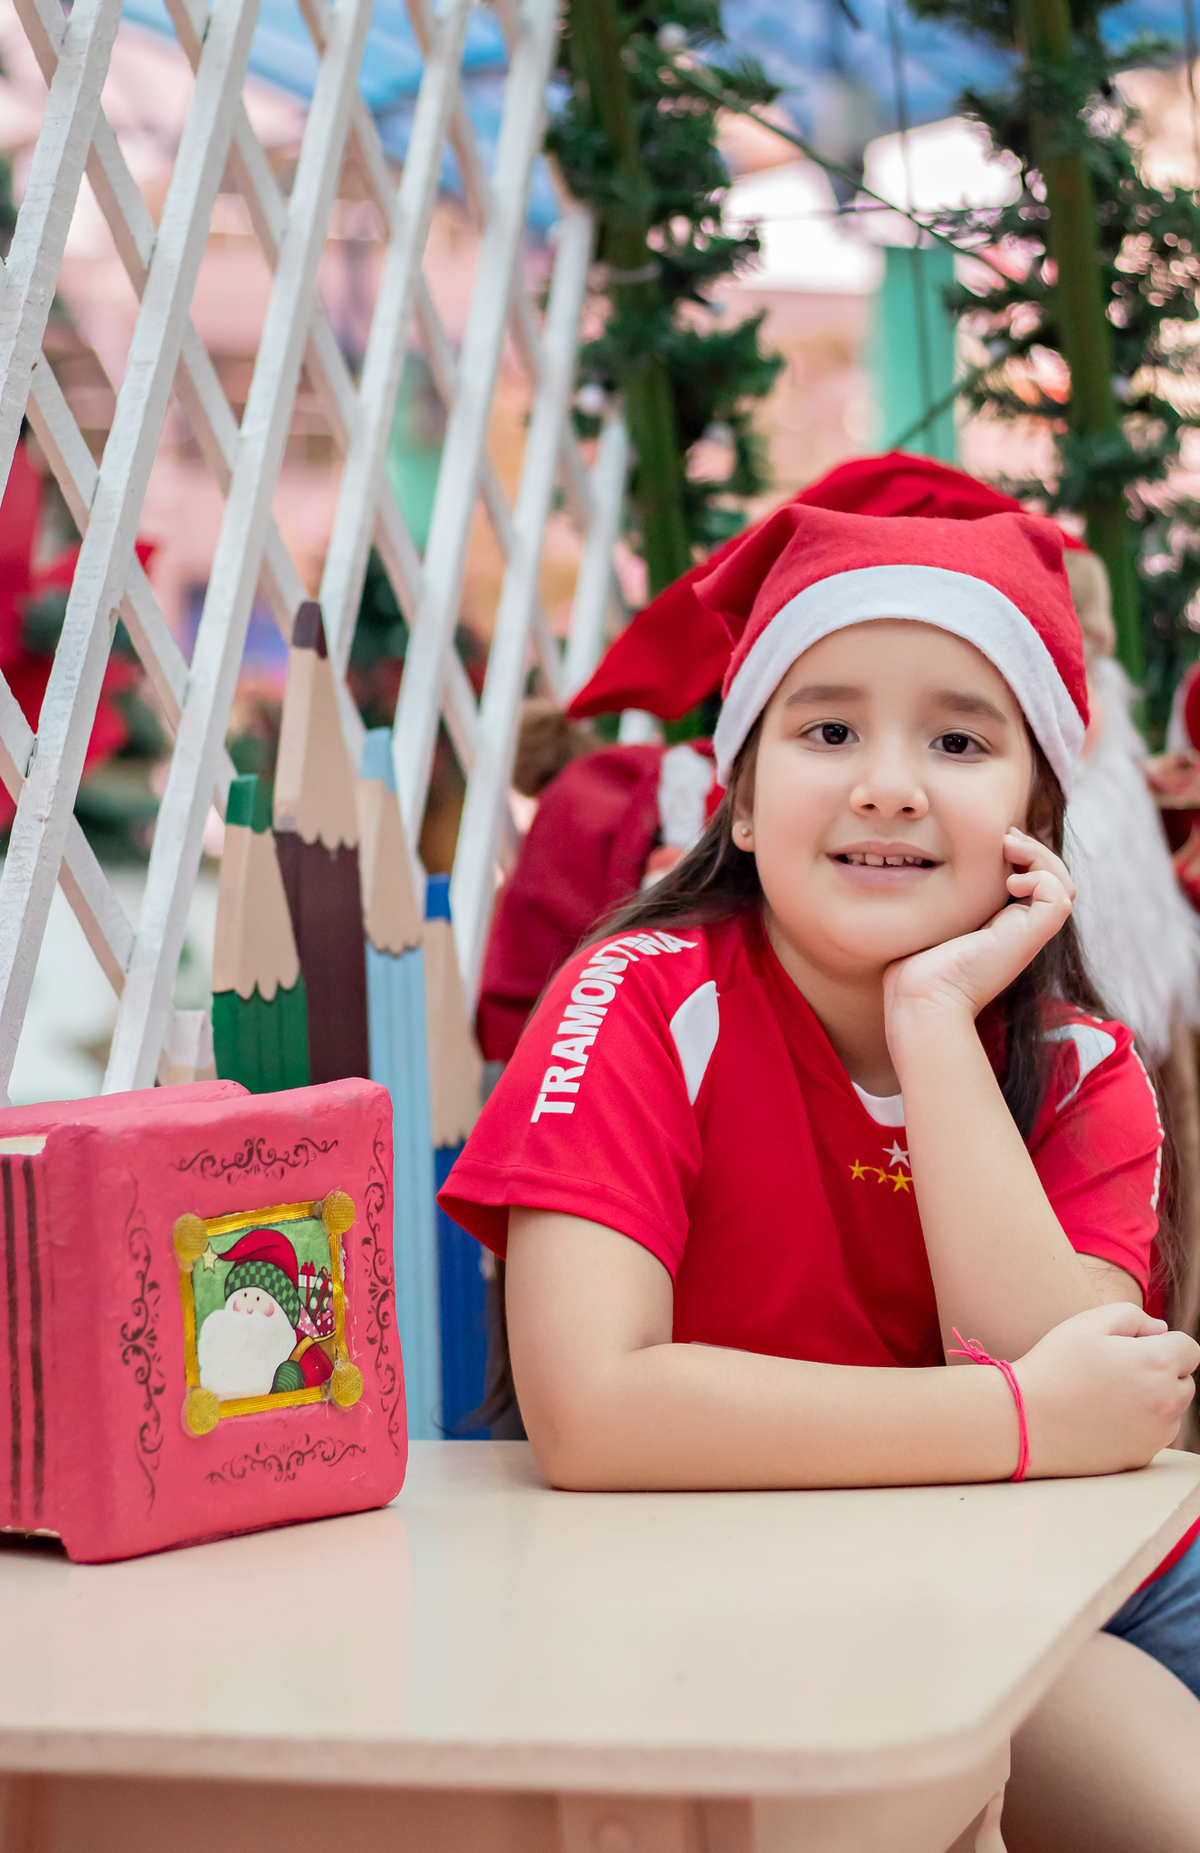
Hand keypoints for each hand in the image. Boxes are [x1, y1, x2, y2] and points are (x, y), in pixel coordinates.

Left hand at [883, 829, 1074, 1031]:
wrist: (923, 995)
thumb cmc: (916, 964)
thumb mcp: (934, 918)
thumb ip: (946, 897)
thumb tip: (928, 864)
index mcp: (1003, 923)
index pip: (1034, 881)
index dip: (1024, 855)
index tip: (996, 842)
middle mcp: (1021, 928)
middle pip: (1056, 879)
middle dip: (1036, 849)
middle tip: (1006, 838)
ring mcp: (1028, 934)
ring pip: (1064, 885)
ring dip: (1042, 857)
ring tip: (1010, 848)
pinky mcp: (1029, 937)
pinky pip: (1060, 897)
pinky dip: (1041, 877)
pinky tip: (1010, 881)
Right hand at [1011, 1303, 1198, 1477]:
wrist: (1025, 1421)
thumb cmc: (1055, 1366)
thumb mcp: (1087, 1323)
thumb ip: (1133, 1316)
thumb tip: (1159, 1330)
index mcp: (1157, 1363)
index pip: (1189, 1348)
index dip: (1162, 1342)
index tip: (1131, 1346)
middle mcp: (1166, 1402)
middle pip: (1184, 1380)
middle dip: (1161, 1371)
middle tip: (1116, 1369)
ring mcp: (1156, 1434)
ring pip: (1171, 1410)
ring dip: (1154, 1400)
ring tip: (1109, 1395)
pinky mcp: (1141, 1457)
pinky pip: (1153, 1436)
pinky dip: (1139, 1426)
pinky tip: (1104, 1418)